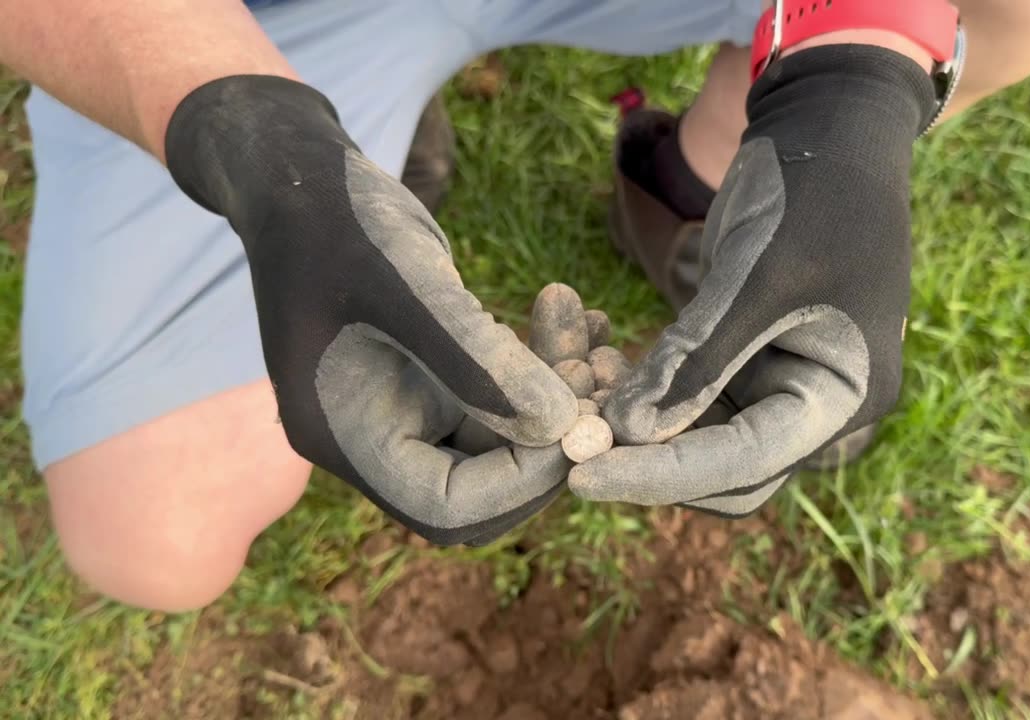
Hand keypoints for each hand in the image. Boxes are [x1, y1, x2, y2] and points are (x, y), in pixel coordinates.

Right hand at [165, 76, 577, 545]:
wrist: (301, 175)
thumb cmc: (338, 222)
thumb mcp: (408, 286)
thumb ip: (479, 362)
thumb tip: (563, 427)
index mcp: (346, 439)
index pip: (447, 508)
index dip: (521, 479)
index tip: (579, 423)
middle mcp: (373, 441)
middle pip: (483, 489)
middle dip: (550, 442)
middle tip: (600, 379)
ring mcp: (402, 412)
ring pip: (502, 440)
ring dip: (560, 399)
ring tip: (601, 339)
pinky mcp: (430, 379)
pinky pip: (501, 398)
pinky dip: (546, 369)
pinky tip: (585, 323)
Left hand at [570, 46, 936, 515]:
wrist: (827, 128)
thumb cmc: (811, 195)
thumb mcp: (755, 277)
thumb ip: (695, 360)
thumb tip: (624, 433)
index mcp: (844, 397)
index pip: (745, 462)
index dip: (661, 475)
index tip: (582, 477)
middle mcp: (815, 405)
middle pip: (724, 471)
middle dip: (650, 463)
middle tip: (570, 453)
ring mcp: (780, 382)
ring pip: (698, 437)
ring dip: (636, 426)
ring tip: (573, 400)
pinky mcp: (745, 357)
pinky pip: (687, 393)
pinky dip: (643, 387)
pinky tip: (592, 366)